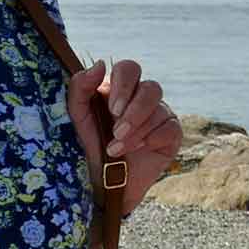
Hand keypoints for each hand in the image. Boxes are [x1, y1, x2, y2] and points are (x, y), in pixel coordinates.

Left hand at [66, 58, 181, 214]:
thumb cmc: (87, 148)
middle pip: (151, 88)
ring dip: (137, 131)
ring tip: (117, 150)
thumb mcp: (77, 118)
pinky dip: (153, 139)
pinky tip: (139, 150)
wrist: (101, 184)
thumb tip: (100, 64)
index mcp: (119, 90)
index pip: (129, 69)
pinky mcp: (172, 135)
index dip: (124, 85)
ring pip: (160, 110)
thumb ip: (80, 88)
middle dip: (134, 111)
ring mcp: (160, 116)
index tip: (113, 109)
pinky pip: (171, 128)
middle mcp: (142, 99)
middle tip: (117, 132)